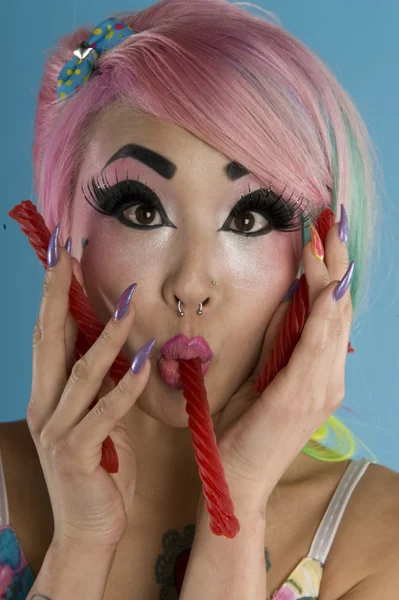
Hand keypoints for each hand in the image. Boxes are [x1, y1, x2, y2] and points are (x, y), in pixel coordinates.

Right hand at [27, 231, 152, 548]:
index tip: (61, 258)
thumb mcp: (94, 418)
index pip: (47, 334)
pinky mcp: (78, 454)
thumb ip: (96, 383)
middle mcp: (44, 407)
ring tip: (126, 301)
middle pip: (49, 340)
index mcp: (47, 396)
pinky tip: (141, 359)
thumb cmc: (98, 469)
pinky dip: (123, 385)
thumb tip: (110, 344)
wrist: (87, 530)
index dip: (53, 295)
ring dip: (104, 333)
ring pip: (80, 371)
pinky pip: (104, 412)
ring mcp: (57, 431)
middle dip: (58, 295)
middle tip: (66, 255)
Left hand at [213, 220, 352, 510]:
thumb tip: (290, 299)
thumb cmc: (246, 428)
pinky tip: (327, 285)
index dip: (331, 270)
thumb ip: (279, 340)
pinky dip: (323, 314)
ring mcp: (319, 389)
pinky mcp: (300, 398)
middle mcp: (329, 378)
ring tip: (329, 234)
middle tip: (334, 218)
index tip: (326, 231)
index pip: (332, 312)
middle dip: (336, 260)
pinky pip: (315, 348)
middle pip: (339, 308)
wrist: (236, 480)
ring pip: (333, 320)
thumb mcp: (263, 374)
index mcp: (319, 373)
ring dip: (330, 274)